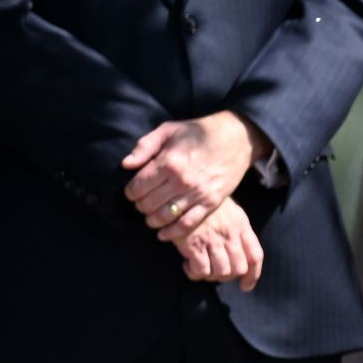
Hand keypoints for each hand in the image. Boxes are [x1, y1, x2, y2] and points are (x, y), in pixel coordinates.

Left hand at [123, 111, 264, 240]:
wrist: (236, 138)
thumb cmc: (199, 132)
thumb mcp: (169, 130)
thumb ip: (145, 146)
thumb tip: (126, 165)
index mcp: (168, 162)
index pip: (137, 187)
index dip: (130, 191)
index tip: (133, 190)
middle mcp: (181, 180)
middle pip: (148, 204)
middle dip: (139, 205)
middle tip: (142, 201)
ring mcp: (197, 194)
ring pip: (164, 217)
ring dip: (151, 220)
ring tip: (150, 215)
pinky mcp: (210, 203)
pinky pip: (186, 224)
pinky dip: (171, 233)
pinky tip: (163, 233)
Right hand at [173, 198, 264, 291]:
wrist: (183, 191)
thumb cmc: (206, 204)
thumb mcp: (229, 211)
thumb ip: (238, 231)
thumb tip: (241, 256)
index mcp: (241, 225)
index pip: (255, 256)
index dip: (253, 275)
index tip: (245, 286)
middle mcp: (230, 234)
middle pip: (239, 268)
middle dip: (228, 277)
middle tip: (215, 273)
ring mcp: (213, 240)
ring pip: (221, 272)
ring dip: (211, 276)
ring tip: (201, 268)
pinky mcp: (194, 245)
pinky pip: (201, 271)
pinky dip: (195, 274)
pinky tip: (188, 265)